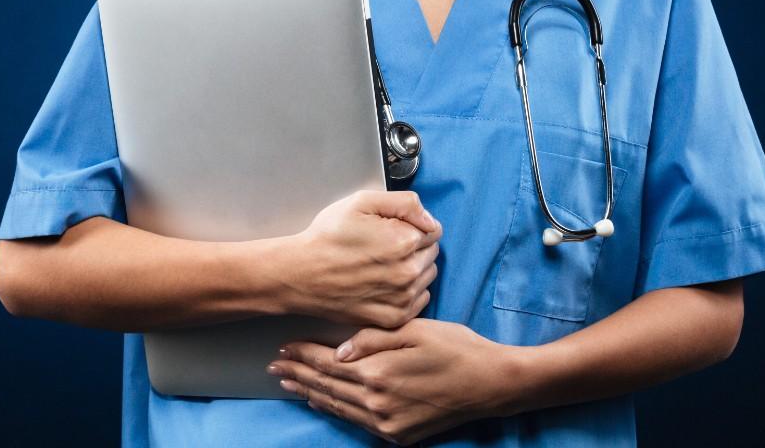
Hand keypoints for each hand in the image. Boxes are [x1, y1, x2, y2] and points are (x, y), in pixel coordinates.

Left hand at [268, 318, 515, 444]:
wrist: (490, 384)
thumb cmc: (456, 348)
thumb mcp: (415, 330)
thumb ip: (373, 339)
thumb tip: (338, 349)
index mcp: (378, 371)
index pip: (328, 361)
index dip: (303, 353)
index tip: (283, 347)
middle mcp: (376, 402)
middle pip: (326, 385)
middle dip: (298, 373)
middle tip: (274, 366)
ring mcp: (386, 422)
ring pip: (337, 406)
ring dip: (310, 393)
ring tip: (288, 383)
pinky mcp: (397, 434)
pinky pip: (356, 421)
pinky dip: (335, 409)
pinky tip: (322, 402)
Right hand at [276, 190, 441, 327]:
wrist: (301, 274)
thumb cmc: (328, 238)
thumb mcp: (361, 202)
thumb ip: (404, 203)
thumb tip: (429, 217)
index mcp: (404, 240)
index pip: (433, 229)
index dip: (412, 225)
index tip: (391, 229)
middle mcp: (408, 272)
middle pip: (431, 253)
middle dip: (414, 246)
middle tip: (383, 246)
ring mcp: (402, 298)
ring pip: (427, 276)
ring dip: (413, 269)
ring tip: (382, 265)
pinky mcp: (394, 317)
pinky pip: (419, 299)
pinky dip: (408, 291)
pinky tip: (384, 283)